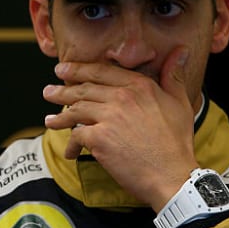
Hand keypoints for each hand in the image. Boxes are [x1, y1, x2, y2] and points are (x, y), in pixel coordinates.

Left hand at [42, 46, 198, 210]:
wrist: (172, 176)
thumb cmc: (176, 143)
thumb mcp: (180, 104)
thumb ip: (174, 76)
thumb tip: (180, 51)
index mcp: (139, 86)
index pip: (101, 72)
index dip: (79, 69)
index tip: (64, 69)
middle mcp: (122, 97)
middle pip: (83, 89)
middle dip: (62, 90)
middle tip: (48, 91)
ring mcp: (108, 117)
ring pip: (75, 110)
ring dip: (60, 116)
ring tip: (50, 120)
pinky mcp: (99, 139)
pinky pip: (76, 136)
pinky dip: (71, 144)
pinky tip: (70, 151)